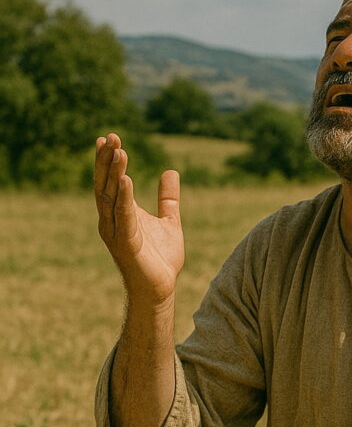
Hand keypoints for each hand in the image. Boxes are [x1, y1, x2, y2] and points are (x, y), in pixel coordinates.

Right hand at [95, 133, 184, 304]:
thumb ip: (168, 198)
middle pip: (105, 185)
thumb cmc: (161, 258)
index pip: (110, 182)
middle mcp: (112, 221)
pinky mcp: (126, 245)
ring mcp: (117, 233)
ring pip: (111, 198)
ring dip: (114, 174)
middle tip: (110, 137)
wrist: (161, 289)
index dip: (109, 161)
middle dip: (106, 161)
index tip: (110, 137)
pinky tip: (126, 180)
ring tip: (119, 152)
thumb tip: (171, 171)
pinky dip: (124, 198)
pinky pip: (124, 217)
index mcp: (120, 214)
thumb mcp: (169, 221)